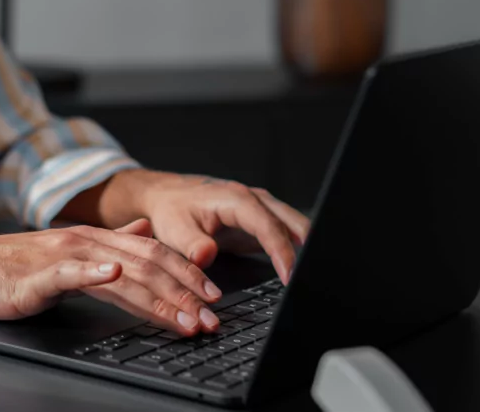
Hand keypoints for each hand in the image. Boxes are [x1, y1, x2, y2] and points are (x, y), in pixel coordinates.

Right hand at [0, 220, 222, 334]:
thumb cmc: (6, 269)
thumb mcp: (64, 253)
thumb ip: (106, 243)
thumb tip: (143, 231)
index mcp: (91, 240)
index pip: (151, 254)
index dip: (187, 275)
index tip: (215, 298)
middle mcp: (82, 243)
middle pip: (146, 265)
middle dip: (185, 293)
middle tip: (213, 317)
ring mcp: (60, 257)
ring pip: (120, 273)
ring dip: (158, 297)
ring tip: (185, 318)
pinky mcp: (36, 275)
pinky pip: (70, 272)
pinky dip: (94, 273)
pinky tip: (114, 277)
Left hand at [80, 169, 309, 283]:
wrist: (164, 197)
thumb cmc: (170, 210)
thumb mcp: (174, 229)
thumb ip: (192, 244)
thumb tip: (206, 256)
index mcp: (236, 199)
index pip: (269, 226)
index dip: (283, 252)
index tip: (290, 277)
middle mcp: (254, 200)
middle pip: (293, 223)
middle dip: (309, 249)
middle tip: (314, 280)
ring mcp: (260, 210)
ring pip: (295, 227)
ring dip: (308, 249)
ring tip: (314, 278)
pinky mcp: (260, 222)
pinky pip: (285, 234)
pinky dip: (296, 250)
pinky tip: (301, 271)